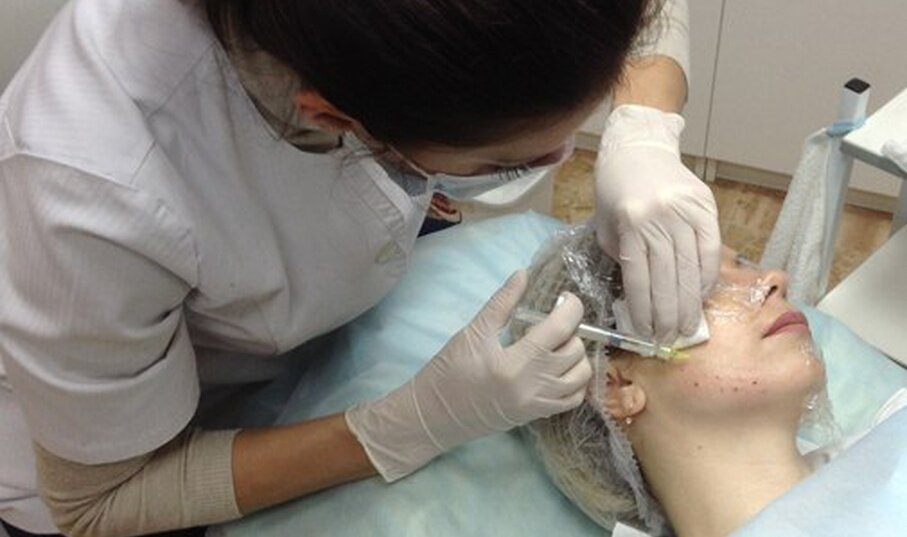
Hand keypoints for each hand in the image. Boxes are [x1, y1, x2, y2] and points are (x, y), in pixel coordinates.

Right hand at [345, 270, 590, 480]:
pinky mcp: (537, 416)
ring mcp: (538, 405)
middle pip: (574, 350)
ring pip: (581, 375)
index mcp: (514, 363)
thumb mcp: (473, 333)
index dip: (571, 307)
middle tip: (552, 320)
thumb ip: (502, 302)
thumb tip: (523, 274)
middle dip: (571, 329)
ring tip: (556, 343)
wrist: (434, 416)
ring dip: (576, 354)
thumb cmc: (449, 371)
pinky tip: (559, 366)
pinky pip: (574, 398)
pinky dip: (575, 379)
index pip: (559, 329)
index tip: (565, 298)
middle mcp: (532, 387)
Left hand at [595, 104, 720, 342]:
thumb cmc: (615, 190)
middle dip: (668, 315)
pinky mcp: (706, 205)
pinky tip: (702, 296)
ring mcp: (686, 210)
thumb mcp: (607, 225)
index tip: (647, 334)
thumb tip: (641, 298)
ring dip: (690, 303)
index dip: (644, 310)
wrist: (638, 147)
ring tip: (688, 327)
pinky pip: (711, 250)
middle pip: (668, 278)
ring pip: (691, 268)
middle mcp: (660, 217)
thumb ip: (623, 257)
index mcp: (630, 223)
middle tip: (669, 339)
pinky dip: (707, 277)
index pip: (639, 278)